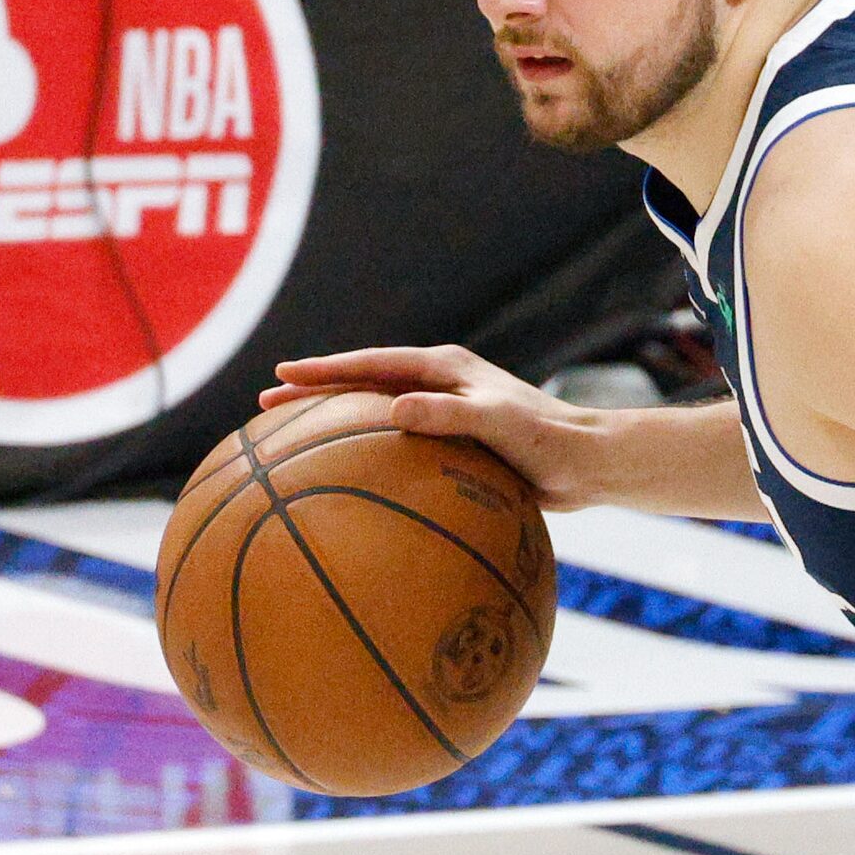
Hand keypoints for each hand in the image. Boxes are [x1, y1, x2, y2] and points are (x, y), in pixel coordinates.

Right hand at [259, 345, 622, 510]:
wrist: (589, 463)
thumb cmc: (548, 440)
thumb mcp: (497, 423)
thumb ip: (449, 415)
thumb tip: (393, 409)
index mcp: (446, 368)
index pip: (371, 364)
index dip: (325, 372)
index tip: (282, 378)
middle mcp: (442, 385)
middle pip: (364, 385)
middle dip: (316, 394)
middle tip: (265, 407)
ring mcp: (447, 414)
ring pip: (378, 415)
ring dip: (338, 426)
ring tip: (293, 445)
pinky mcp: (456, 445)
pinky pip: (401, 449)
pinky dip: (372, 459)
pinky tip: (350, 489)